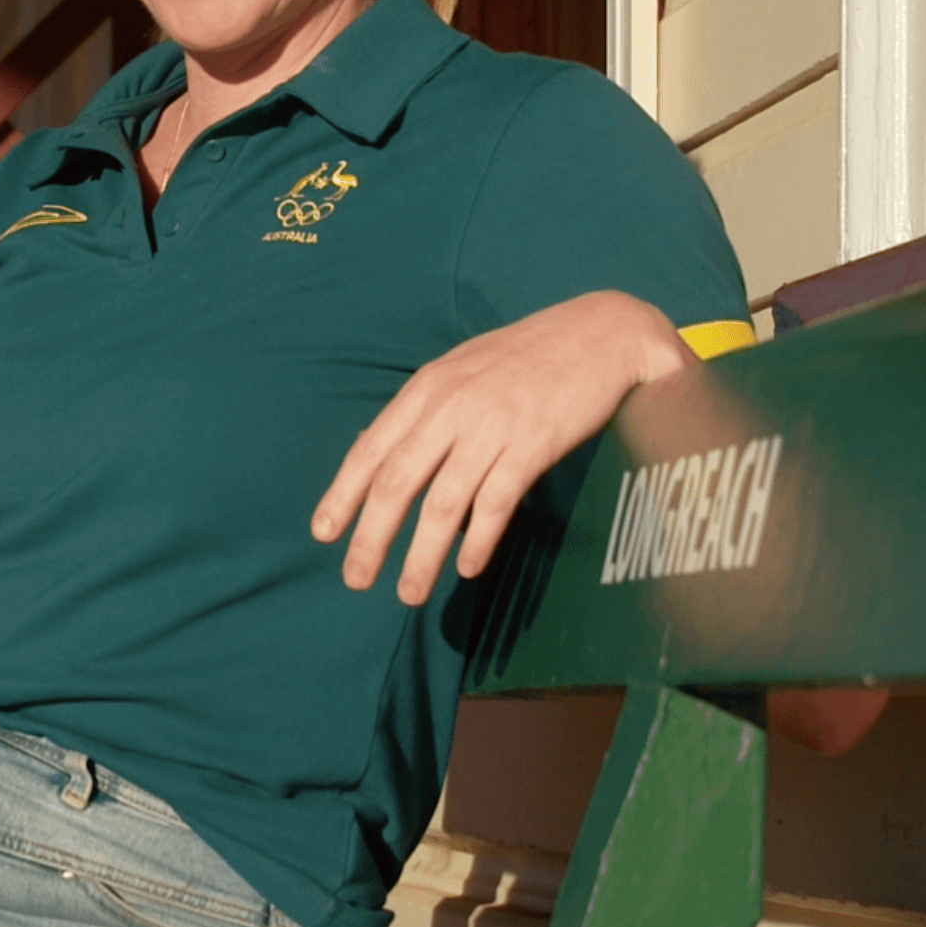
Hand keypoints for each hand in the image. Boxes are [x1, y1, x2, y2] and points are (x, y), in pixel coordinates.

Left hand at [313, 291, 692, 605]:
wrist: (602, 333)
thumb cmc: (529, 356)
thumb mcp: (463, 370)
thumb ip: (425, 411)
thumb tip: (383, 456)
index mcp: (427, 388)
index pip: (371, 449)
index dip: (343, 495)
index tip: (323, 534)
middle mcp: (451, 407)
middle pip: (398, 482)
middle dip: (372, 537)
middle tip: (355, 578)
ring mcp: (491, 426)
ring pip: (443, 503)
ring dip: (422, 555)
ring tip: (408, 593)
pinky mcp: (532, 444)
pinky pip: (496, 502)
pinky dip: (478, 540)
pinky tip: (467, 568)